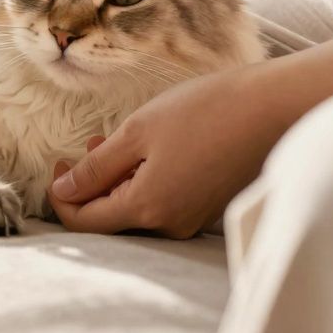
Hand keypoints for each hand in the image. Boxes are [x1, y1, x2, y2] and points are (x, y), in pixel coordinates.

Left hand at [47, 65, 292, 237]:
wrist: (274, 108)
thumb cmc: (204, 113)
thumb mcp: (137, 133)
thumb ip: (96, 167)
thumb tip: (63, 192)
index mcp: (148, 209)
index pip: (85, 222)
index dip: (62, 195)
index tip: (58, 162)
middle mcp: (170, 224)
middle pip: (111, 218)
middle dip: (90, 184)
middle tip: (85, 145)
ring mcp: (192, 218)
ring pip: (137, 208)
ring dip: (116, 179)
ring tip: (112, 140)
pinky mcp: (208, 206)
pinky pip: (163, 201)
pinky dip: (144, 179)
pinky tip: (145, 148)